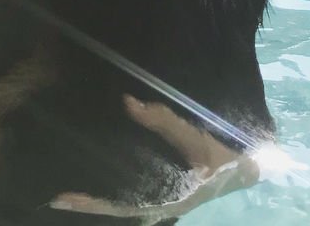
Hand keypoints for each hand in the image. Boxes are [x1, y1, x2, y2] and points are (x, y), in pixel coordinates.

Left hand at [48, 95, 260, 220]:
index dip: (90, 203)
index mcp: (167, 201)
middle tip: (54, 188)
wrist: (255, 163)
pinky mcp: (165, 182)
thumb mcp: (200, 143)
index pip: (121, 206)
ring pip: (124, 195)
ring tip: (67, 174)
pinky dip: (115, 176)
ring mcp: (162, 193)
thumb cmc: (228, 158)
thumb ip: (166, 123)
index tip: (59, 197)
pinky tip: (99, 160)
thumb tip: (127, 102)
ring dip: (100, 189)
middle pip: (117, 204)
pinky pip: (134, 183)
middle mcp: (160, 202)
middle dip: (89, 198)